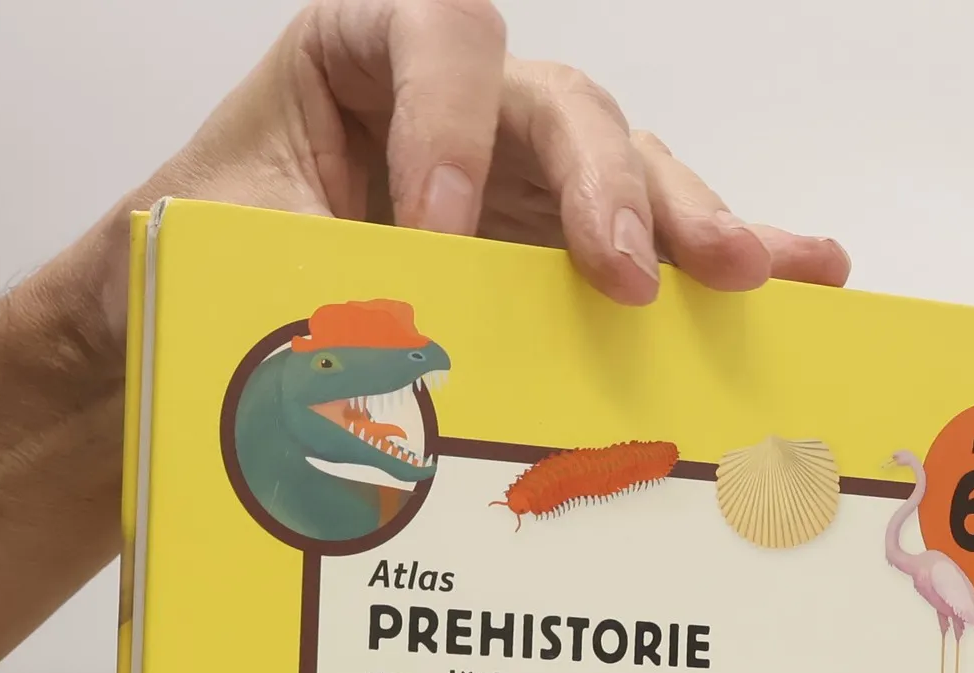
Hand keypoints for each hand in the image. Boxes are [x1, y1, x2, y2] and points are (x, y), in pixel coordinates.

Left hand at [77, 0, 848, 342]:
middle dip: (606, 188)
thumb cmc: (186, 273)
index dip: (445, 122)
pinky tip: (805, 272)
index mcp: (359, 64)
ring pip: (621, 174)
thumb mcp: (216, 253)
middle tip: (629, 273)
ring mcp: (511, 183)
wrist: (168, 330)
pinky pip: (640, 248)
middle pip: (561, 109)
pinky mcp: (546, 256)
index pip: (436, 36)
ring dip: (688, 225)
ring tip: (755, 273)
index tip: (426, 230)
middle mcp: (454, 110)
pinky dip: (712, 258)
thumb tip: (376, 334)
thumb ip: (298, 263)